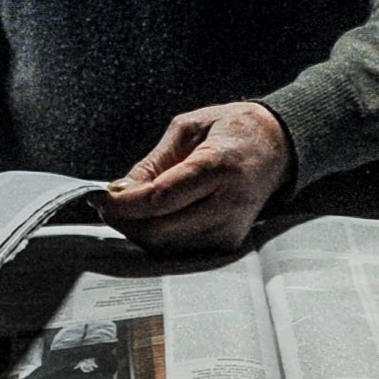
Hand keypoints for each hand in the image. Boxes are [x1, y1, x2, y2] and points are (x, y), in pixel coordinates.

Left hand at [101, 102, 290, 255]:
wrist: (277, 147)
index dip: (124, 204)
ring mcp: (231, 229)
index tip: (101, 197)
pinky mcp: (230, 244)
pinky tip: (154, 217)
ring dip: (139, 231)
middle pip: (160, 231)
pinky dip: (159, 236)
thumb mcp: (187, 128)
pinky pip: (180, 250)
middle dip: (126, 222)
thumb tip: (120, 191)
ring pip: (166, 247)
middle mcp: (228, 203)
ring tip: (130, 208)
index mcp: (219, 166)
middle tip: (108, 204)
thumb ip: (153, 162)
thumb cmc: (231, 130)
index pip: (161, 198)